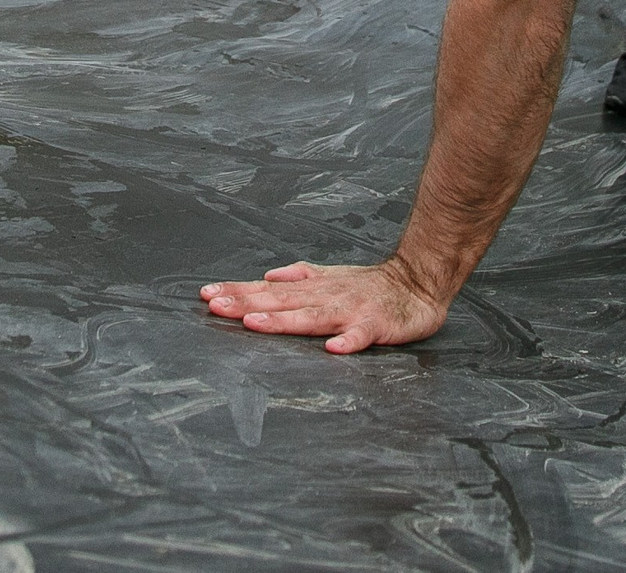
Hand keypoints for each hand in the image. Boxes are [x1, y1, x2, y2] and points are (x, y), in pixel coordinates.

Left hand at [198, 259, 448, 353]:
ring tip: (253, 324)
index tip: (207, 294)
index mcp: (314, 288)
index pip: (269, 290)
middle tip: (214, 306)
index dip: (238, 291)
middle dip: (245, 304)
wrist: (418, 282)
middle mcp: (326, 296)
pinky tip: (333, 349)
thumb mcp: (331, 276)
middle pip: (280, 301)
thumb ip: (300, 276)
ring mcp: (350, 311)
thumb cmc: (370, 285)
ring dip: (282, 321)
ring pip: (312, 317)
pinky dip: (348, 341)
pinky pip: (361, 336)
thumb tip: (268, 275)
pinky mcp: (376, 326)